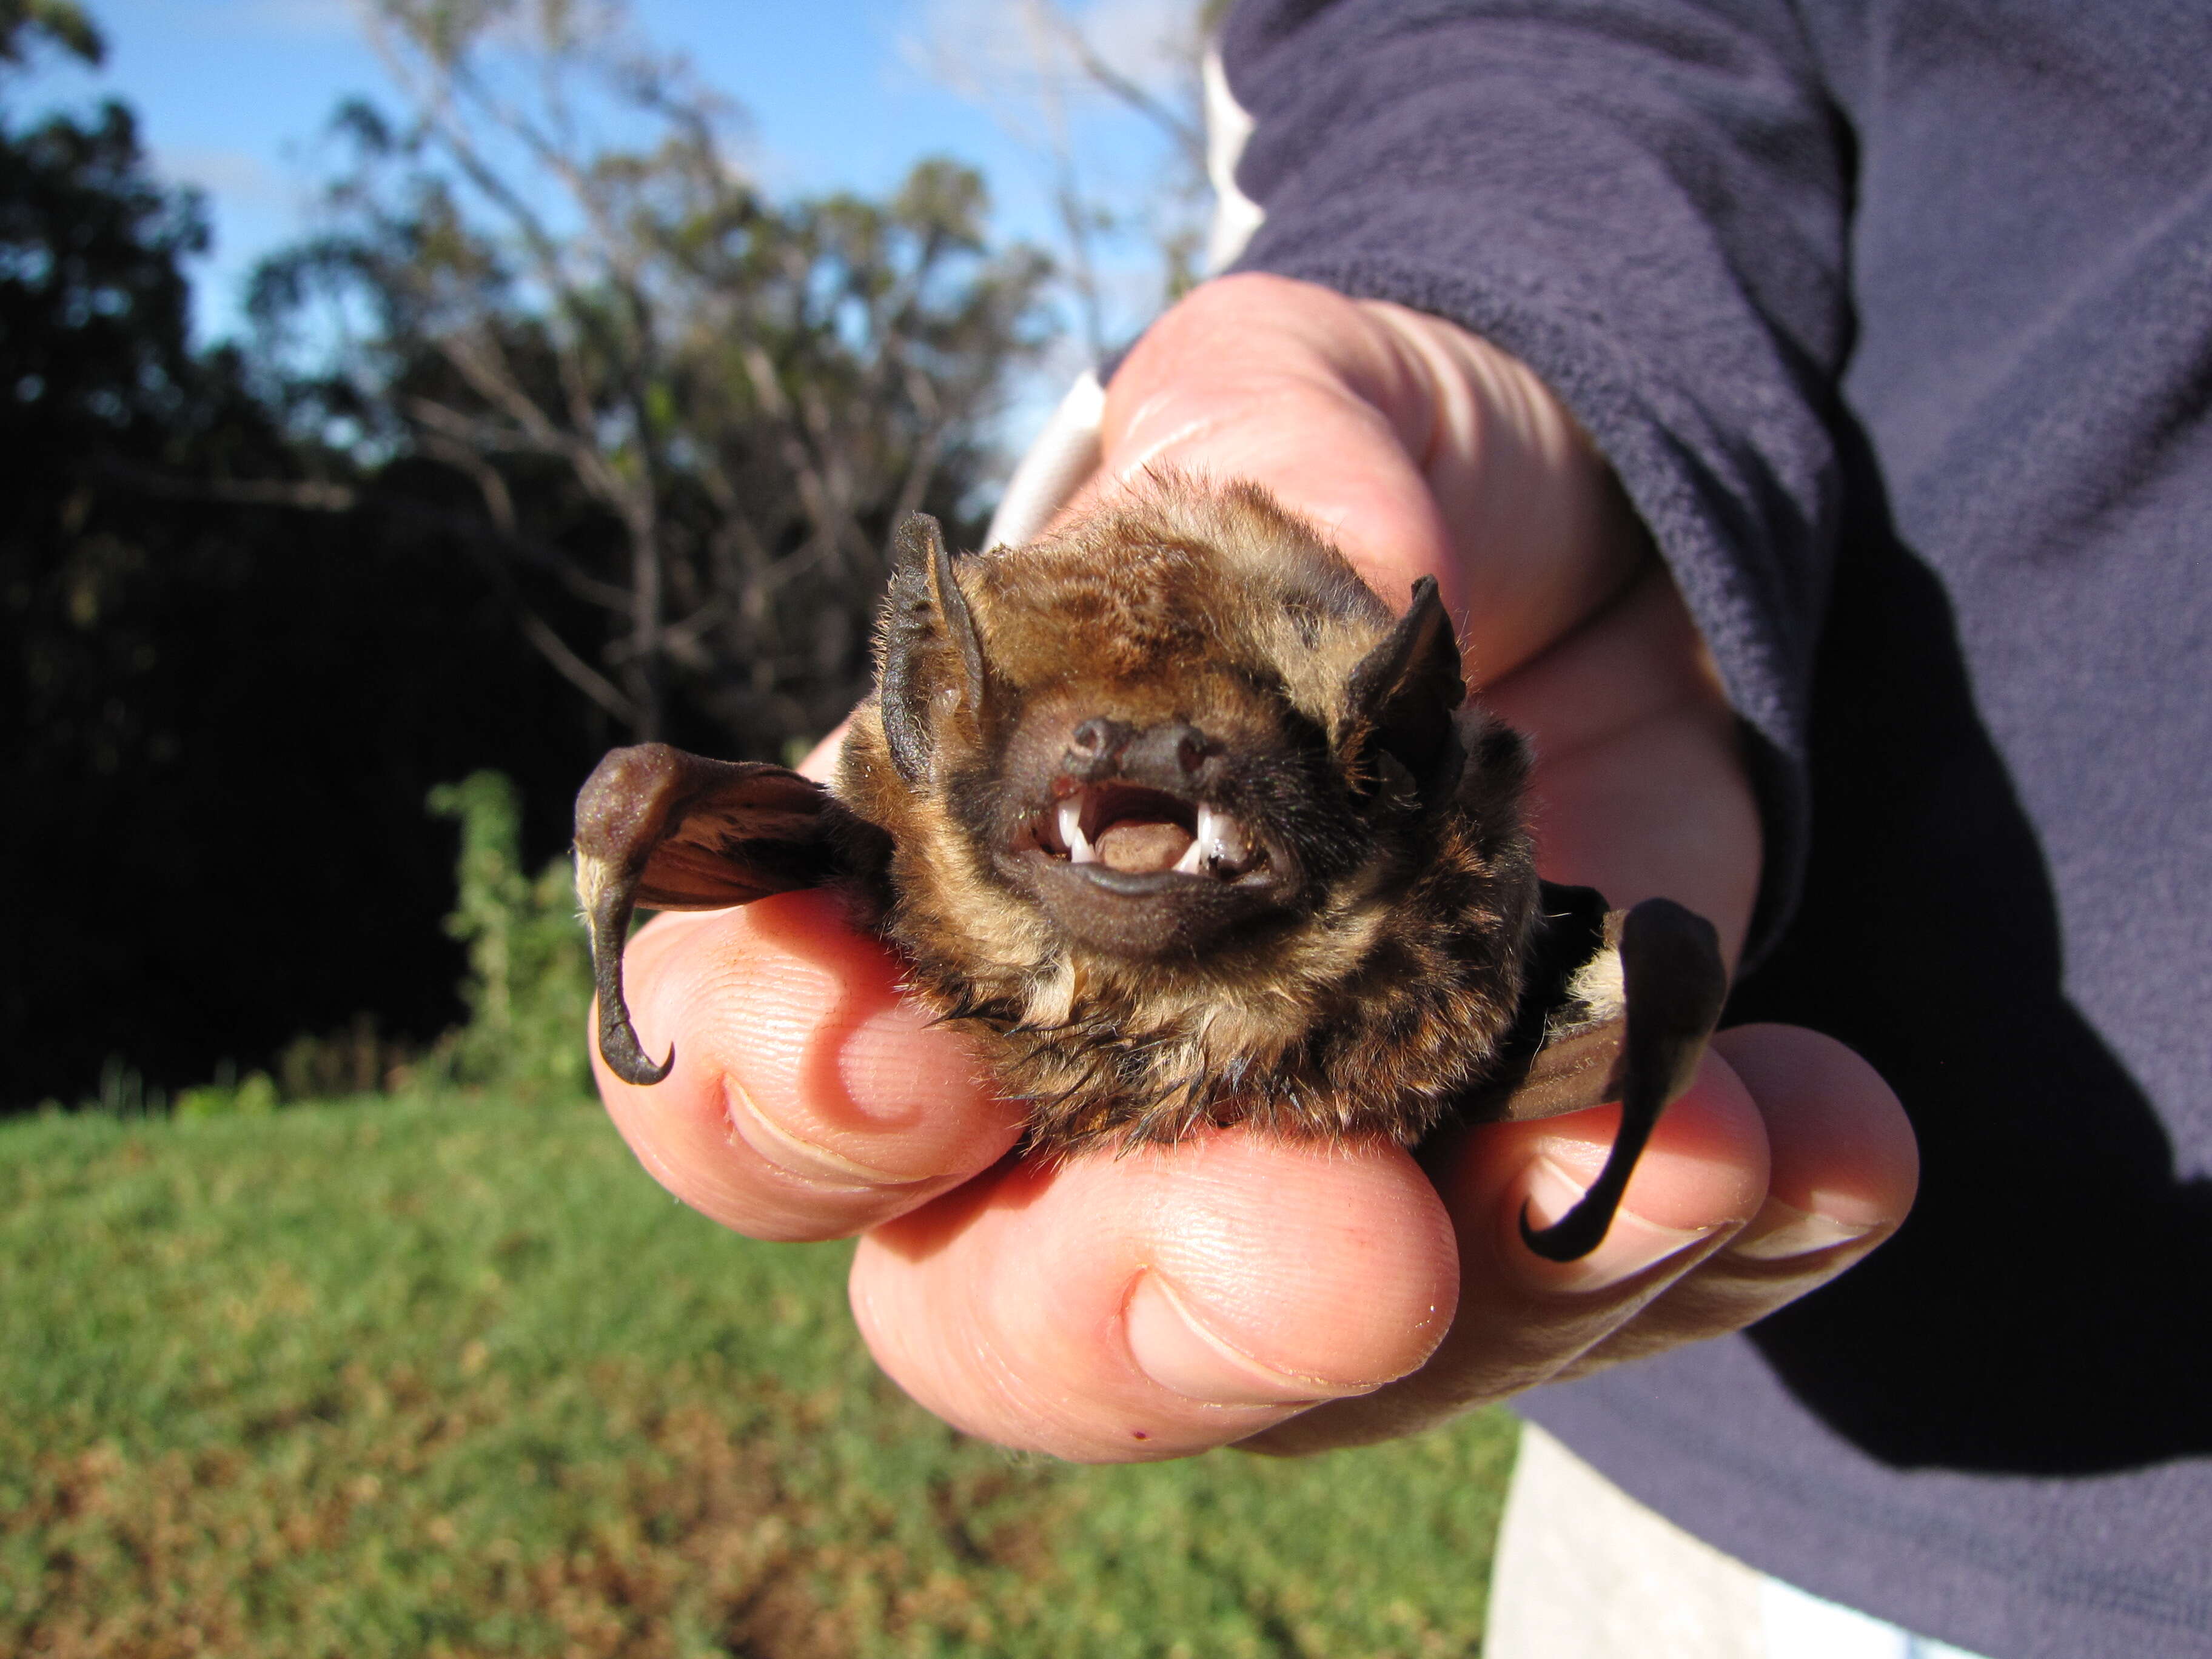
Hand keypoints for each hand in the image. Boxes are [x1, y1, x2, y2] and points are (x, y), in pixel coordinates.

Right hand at [593, 274, 1918, 1460]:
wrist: (1578, 553)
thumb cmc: (1360, 477)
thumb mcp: (1302, 395)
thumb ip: (1267, 437)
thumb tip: (1344, 557)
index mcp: (936, 898)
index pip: (768, 1056)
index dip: (778, 1086)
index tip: (891, 1050)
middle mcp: (1077, 1098)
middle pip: (1003, 1313)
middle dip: (1140, 1312)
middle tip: (1336, 1252)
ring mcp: (1292, 1184)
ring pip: (1316, 1368)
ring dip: (1504, 1289)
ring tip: (1698, 1138)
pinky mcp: (1497, 1198)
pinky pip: (1580, 1295)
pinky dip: (1703, 1234)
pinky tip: (1818, 1132)